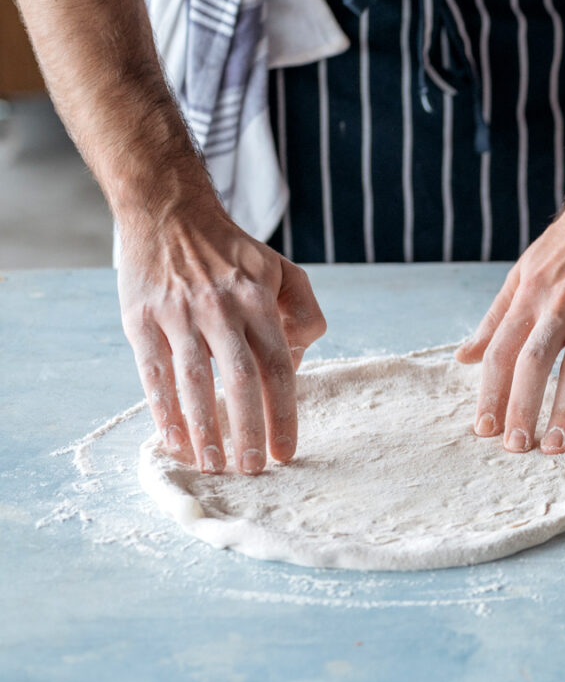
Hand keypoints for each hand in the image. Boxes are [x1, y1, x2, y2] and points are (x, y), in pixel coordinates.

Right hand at [117, 205, 325, 473]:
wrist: (168, 212)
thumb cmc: (231, 252)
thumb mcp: (282, 270)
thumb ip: (305, 311)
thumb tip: (302, 359)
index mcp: (258, 300)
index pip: (278, 367)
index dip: (283, 413)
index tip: (286, 451)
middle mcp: (220, 308)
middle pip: (240, 380)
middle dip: (248, 430)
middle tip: (253, 469)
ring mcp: (178, 313)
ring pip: (195, 381)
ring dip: (205, 429)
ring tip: (216, 465)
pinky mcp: (141, 319)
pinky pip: (154, 373)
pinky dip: (164, 411)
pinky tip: (175, 440)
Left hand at [456, 185, 564, 453]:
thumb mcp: (525, 271)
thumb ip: (496, 318)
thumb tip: (463, 357)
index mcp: (529, 294)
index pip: (501, 352)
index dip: (490, 393)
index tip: (484, 429)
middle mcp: (558, 302)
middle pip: (532, 363)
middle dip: (521, 408)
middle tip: (516, 447)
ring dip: (563, 409)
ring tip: (554, 445)